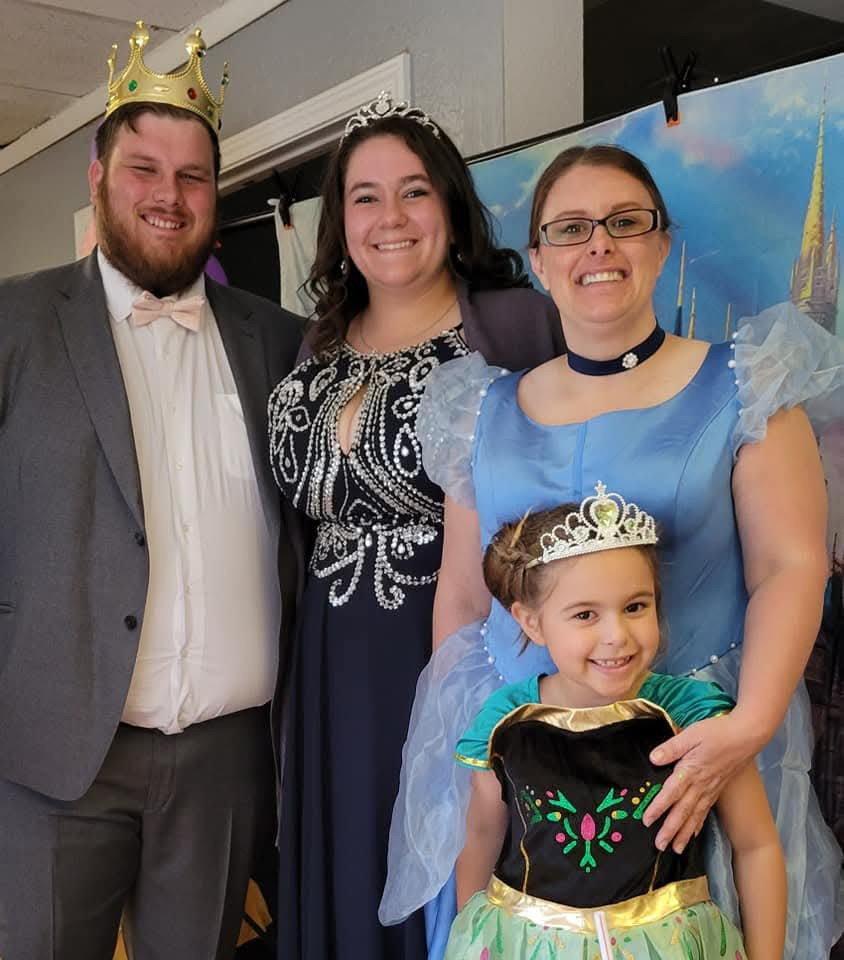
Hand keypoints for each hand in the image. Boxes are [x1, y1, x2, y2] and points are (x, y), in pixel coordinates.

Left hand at [645, 714, 760, 852]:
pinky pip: (706, 811)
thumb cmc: (717, 732)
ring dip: (684, 833)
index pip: (671, 793)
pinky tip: (695, 834)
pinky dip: (699, 824)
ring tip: (676, 849)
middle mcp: (701, 785)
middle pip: (683, 811)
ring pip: (695, 816)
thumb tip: (653, 759)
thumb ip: (671, 748)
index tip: (647, 821)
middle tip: (659, 846)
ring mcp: (710, 789)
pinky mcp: (718, 789)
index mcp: (691, 771)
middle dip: (670, 830)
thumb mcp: (690, 734)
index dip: (658, 808)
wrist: (746, 736)